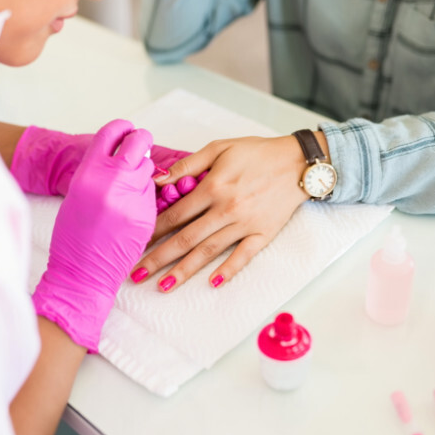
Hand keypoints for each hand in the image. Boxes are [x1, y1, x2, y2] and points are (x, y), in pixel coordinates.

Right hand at [32, 120, 156, 351]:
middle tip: (141, 147)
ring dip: (142, 175)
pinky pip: (152, 197)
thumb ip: (98, 172)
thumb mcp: (77, 195)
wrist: (81, 274)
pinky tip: (130, 215)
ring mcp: (132, 199)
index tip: (127, 130)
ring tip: (127, 193)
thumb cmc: (73, 237)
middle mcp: (111, 182)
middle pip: (138, 144)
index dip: (122, 128)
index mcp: (88, 173)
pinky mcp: (147, 217)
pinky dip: (144, 200)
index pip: (111, 133)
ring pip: (148, 171)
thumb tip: (118, 157)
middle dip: (141, 142)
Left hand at [130, 135, 311, 291]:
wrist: (299, 162)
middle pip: (185, 238)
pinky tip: (212, 283)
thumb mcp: (220, 148)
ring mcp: (245, 224)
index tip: (135, 241)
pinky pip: (243, 256)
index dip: (153, 229)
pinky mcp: (263, 234)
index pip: (175, 214)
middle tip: (137, 273)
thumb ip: (187, 165)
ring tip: (163, 286)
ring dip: (184, 271)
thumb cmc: (258, 152)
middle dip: (159, 257)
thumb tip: (158, 179)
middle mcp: (226, 209)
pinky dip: (229, 270)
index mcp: (213, 187)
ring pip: (208, 252)